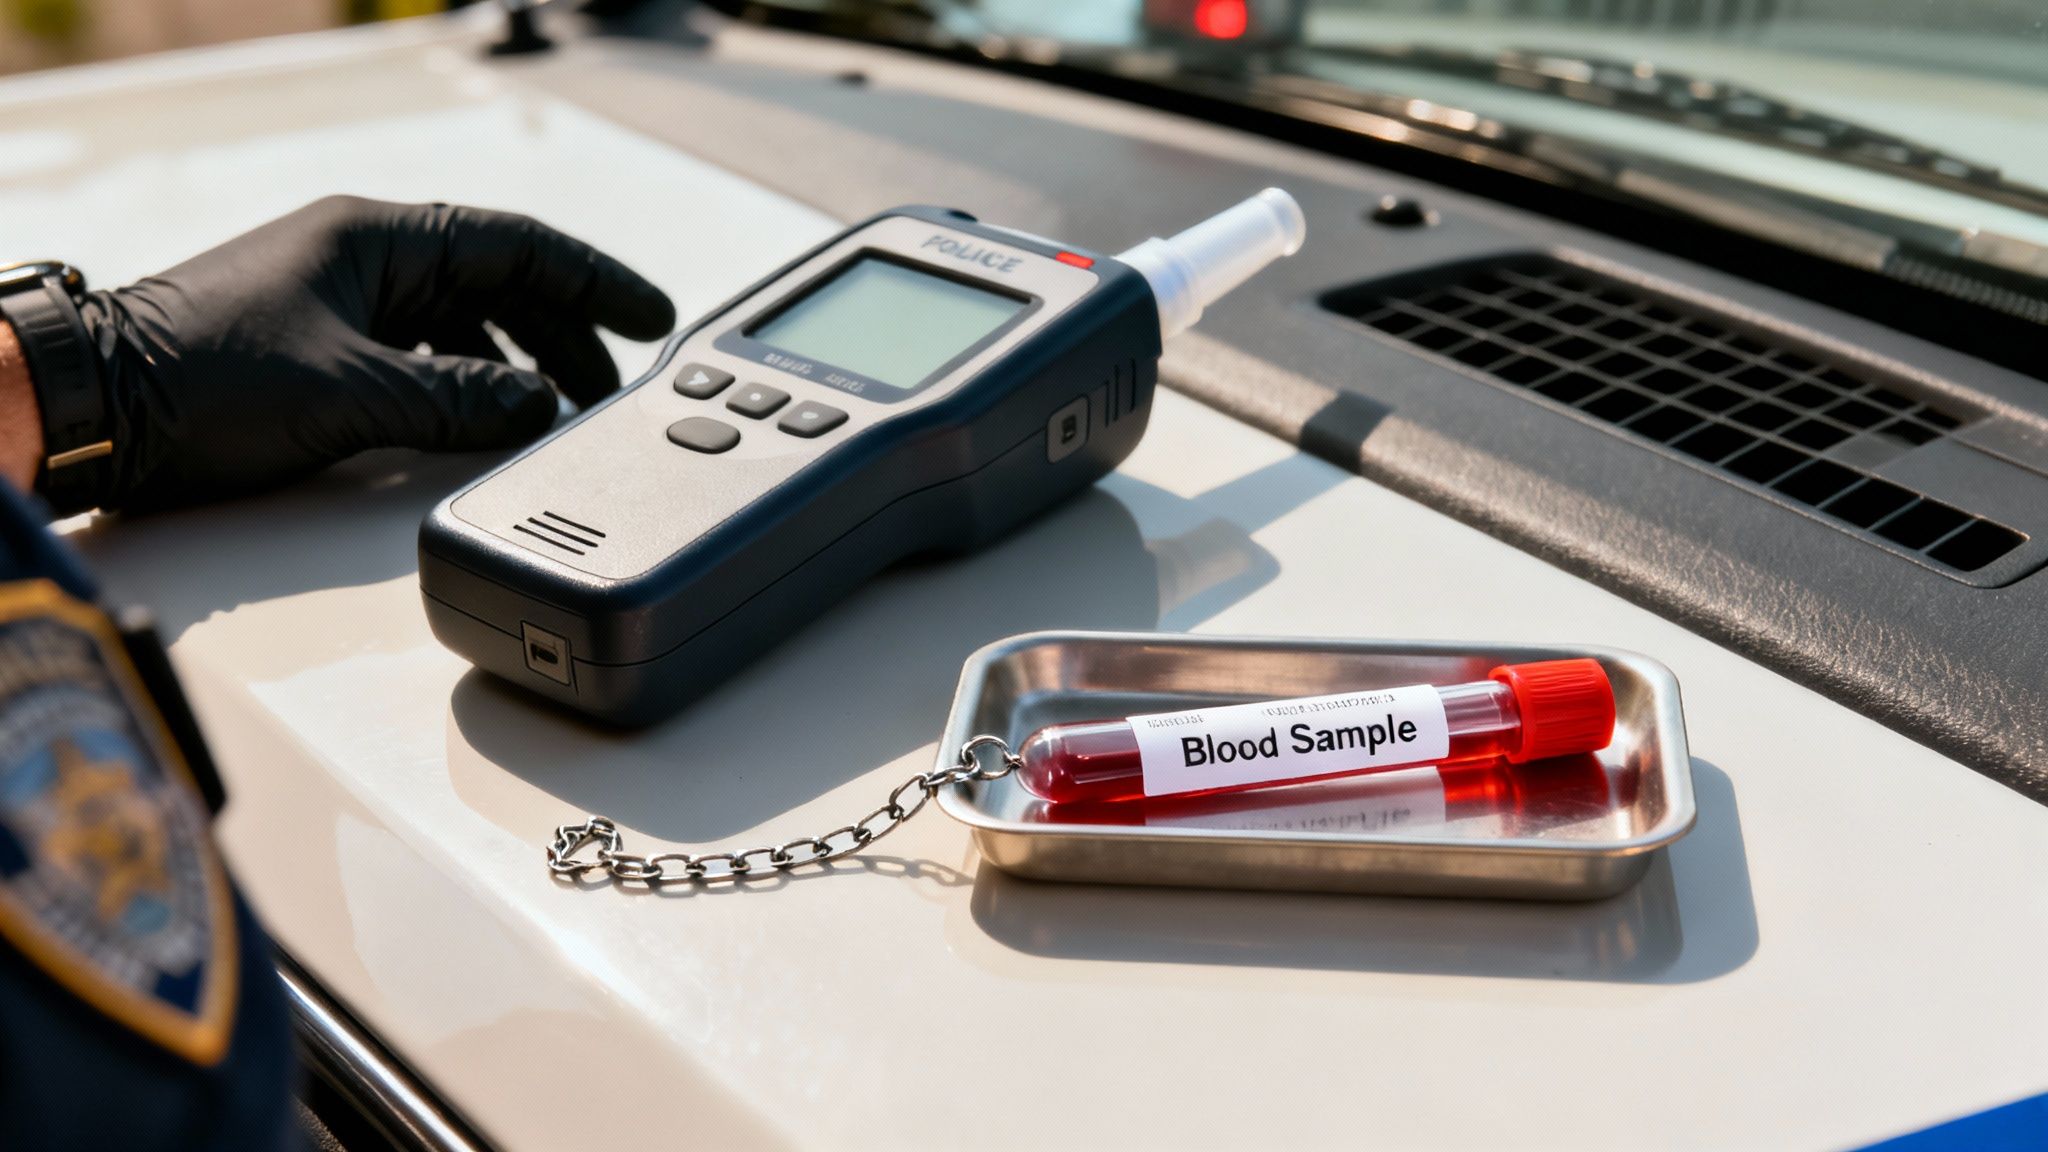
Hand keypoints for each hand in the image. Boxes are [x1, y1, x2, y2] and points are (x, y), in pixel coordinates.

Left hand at [73, 196, 675, 511]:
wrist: (99, 409)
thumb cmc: (205, 379)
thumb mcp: (354, 392)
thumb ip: (460, 401)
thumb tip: (535, 411)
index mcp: (378, 239)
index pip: (519, 244)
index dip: (594, 280)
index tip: (648, 317)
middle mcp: (364, 261)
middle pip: (498, 283)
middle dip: (563, 333)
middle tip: (607, 384)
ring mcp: (342, 303)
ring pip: (462, 322)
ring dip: (516, 363)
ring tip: (556, 411)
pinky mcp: (321, 349)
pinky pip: (423, 356)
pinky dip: (467, 385)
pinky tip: (486, 422)